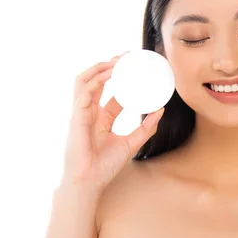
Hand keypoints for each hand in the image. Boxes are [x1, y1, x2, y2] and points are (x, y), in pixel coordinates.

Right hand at [61, 52, 164, 192]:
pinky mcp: (77, 116)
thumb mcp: (132, 143)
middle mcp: (90, 111)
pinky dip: (95, 80)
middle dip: (110, 65)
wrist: (90, 182)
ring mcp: (82, 112)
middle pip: (96, 80)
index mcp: (101, 117)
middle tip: (127, 56)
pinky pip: (83, 92)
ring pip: (85, 80)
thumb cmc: (105, 167)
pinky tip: (109, 74)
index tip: (136, 66)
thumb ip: (146, 128)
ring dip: (100, 67)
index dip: (121, 76)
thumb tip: (161, 110)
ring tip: (117, 60)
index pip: (111, 90)